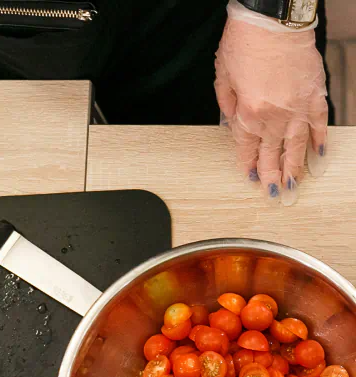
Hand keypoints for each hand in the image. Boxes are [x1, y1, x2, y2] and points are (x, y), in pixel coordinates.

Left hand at [215, 0, 327, 204]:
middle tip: (274, 193)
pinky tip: (318, 156)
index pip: (248, 148)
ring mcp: (297, 108)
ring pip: (297, 146)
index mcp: (249, 114)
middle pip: (272, 153)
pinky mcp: (315, 94)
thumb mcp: (222, 76)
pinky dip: (319, 140)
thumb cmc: (246, 40)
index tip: (250, 177)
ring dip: (295, 168)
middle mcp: (274, 117)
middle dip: (272, 175)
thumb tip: (231, 122)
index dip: (249, 165)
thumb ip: (227, 104)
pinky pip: (319, 124)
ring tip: (294, 185)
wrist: (274, 17)